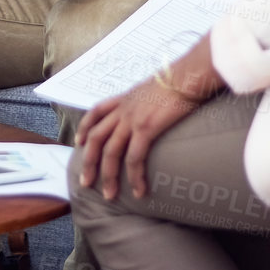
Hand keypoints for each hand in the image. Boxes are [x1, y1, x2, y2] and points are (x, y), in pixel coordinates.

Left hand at [78, 35, 222, 199]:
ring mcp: (132, 118)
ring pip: (111, 152)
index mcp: (125, 98)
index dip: (84, 127)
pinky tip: (140, 191)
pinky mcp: (146, 128)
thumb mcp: (156, 87)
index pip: (96, 111)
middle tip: (86, 182)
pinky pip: (134, 157)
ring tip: (110, 195)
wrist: (189, 74)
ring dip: (108, 176)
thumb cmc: (181, 79)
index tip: (79, 142)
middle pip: (96, 137)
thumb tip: (155, 108)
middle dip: (89, 162)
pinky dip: (134, 176)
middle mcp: (124, 108)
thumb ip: (148, 100)